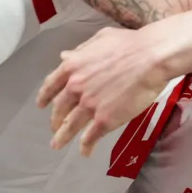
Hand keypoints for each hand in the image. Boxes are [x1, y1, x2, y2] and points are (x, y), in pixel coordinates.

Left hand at [36, 26, 171, 157]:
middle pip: (59, 108)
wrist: (150, 58)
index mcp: (72, 66)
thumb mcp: (99, 40)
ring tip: (57, 145)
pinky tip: (84, 152)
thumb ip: (80, 51)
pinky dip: (85, 146)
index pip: (51, 85)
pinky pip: (90, 136)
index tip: (41, 104)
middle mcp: (75, 87)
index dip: (44, 96)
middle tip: (54, 127)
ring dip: (62, 137)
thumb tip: (64, 57)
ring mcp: (89, 105)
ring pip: (70, 126)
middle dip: (55, 119)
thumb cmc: (129, 44)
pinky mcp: (105, 119)